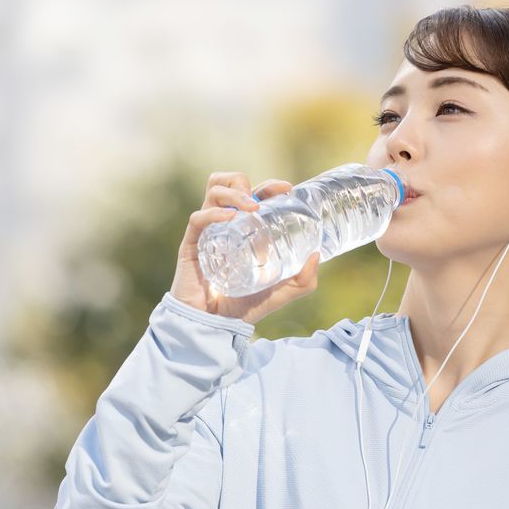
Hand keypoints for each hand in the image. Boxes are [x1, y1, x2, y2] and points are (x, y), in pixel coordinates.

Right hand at [170, 171, 319, 324]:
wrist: (214, 326)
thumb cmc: (243, 307)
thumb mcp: (280, 293)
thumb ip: (303, 280)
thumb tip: (317, 254)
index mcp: (241, 228)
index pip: (251, 192)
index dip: (268, 185)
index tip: (286, 189)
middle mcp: (222, 224)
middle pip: (226, 183)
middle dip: (243, 181)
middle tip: (262, 199)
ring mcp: (206, 232)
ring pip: (213, 192)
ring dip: (233, 193)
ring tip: (250, 207)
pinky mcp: (191, 244)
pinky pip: (198, 219)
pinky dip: (214, 213)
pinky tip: (230, 218)